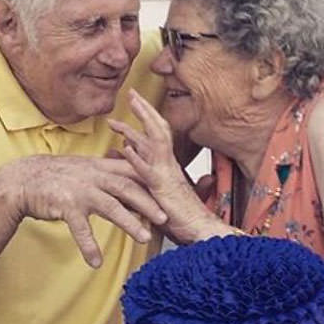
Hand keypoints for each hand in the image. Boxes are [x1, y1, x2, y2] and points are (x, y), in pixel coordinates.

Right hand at [11, 154, 166, 267]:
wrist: (24, 178)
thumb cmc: (57, 176)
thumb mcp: (84, 169)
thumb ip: (106, 174)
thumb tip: (129, 184)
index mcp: (100, 168)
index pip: (131, 173)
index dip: (150, 183)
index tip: (169, 195)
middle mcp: (93, 176)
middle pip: (127, 188)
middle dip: (148, 203)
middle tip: (166, 218)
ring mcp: (80, 190)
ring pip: (110, 207)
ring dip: (129, 223)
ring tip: (145, 239)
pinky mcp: (65, 205)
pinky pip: (80, 228)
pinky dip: (89, 246)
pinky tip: (96, 262)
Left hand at [109, 90, 220, 243]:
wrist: (201, 231)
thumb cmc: (181, 215)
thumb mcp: (157, 189)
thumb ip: (142, 170)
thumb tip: (122, 151)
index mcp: (168, 163)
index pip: (158, 132)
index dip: (147, 115)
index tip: (133, 102)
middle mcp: (169, 164)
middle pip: (158, 128)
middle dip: (144, 109)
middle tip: (131, 93)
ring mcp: (167, 174)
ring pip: (156, 141)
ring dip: (142, 124)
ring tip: (129, 110)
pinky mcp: (163, 189)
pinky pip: (149, 171)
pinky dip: (137, 158)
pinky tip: (126, 148)